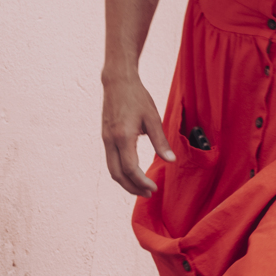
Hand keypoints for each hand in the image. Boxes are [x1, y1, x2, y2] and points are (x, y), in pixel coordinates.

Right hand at [102, 75, 173, 196]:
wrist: (117, 81)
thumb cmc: (137, 97)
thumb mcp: (153, 118)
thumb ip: (161, 141)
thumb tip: (170, 161)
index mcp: (123, 136)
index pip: (130, 168)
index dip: (141, 182)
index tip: (153, 188)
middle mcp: (110, 140)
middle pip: (117, 174)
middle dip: (132, 187)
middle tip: (148, 194)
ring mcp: (105, 139)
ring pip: (111, 169)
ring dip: (125, 182)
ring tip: (141, 188)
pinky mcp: (105, 137)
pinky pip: (110, 161)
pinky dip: (121, 172)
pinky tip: (133, 173)